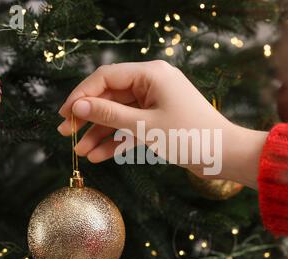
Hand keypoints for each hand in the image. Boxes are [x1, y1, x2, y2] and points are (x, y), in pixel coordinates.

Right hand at [58, 61, 266, 188]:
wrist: (224, 155)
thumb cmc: (189, 136)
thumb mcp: (144, 125)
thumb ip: (109, 114)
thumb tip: (77, 105)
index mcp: (151, 74)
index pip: (106, 77)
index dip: (81, 95)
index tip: (64, 114)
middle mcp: (152, 83)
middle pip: (111, 97)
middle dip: (89, 117)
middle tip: (67, 135)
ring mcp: (156, 101)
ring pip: (120, 114)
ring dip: (101, 133)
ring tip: (82, 152)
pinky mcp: (159, 119)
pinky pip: (133, 126)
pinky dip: (118, 140)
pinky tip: (100, 156)